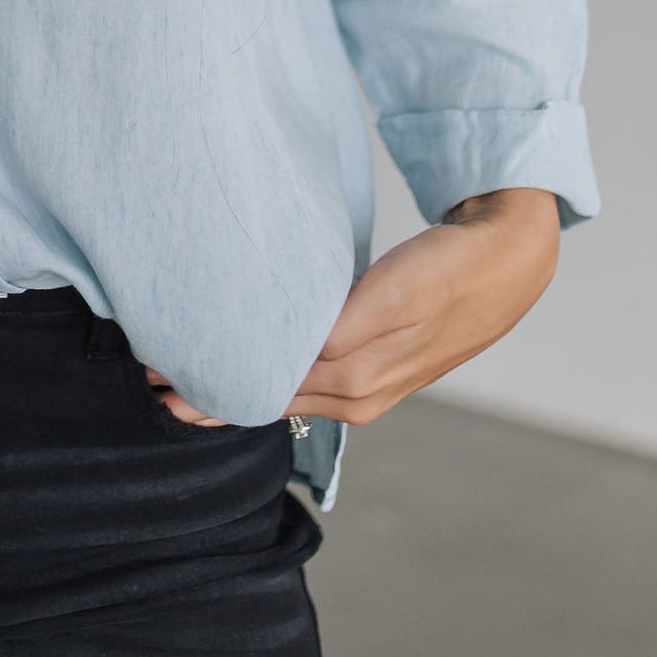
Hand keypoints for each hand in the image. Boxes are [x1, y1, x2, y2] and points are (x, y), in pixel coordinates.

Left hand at [144, 186, 560, 429]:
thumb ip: (338, 335)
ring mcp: (368, 387)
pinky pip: (310, 381)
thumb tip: (280, 361)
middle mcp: (355, 394)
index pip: (264, 389)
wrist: (510, 258)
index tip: (152, 377)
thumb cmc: (450, 267)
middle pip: (268, 397)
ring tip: (179, 380)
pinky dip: (272, 377)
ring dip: (235, 388)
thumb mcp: (390, 296)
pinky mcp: (377, 370)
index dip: (206, 385)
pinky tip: (249, 368)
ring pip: (286, 394)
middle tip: (145, 381)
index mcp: (354, 378)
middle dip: (207, 393)